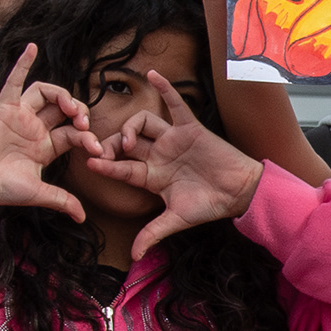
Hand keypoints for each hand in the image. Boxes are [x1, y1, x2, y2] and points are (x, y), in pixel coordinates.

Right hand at [0, 46, 92, 217]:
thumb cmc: (1, 188)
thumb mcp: (38, 193)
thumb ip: (62, 200)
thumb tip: (82, 218)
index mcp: (44, 147)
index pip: (73, 135)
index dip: (88, 139)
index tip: (96, 150)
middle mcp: (34, 129)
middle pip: (63, 110)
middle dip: (80, 114)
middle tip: (84, 125)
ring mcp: (19, 116)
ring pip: (45, 94)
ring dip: (63, 96)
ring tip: (73, 109)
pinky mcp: (4, 109)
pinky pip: (14, 82)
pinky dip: (23, 64)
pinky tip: (32, 47)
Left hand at [87, 68, 263, 257]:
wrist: (240, 193)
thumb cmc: (210, 206)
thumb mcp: (177, 219)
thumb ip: (153, 233)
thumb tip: (133, 256)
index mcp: (152, 176)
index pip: (122, 168)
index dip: (105, 165)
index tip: (90, 164)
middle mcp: (159, 155)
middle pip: (126, 142)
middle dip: (112, 144)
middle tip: (105, 151)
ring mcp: (173, 139)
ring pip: (144, 122)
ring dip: (131, 127)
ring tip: (130, 142)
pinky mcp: (190, 127)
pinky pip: (174, 104)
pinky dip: (164, 88)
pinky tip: (152, 74)